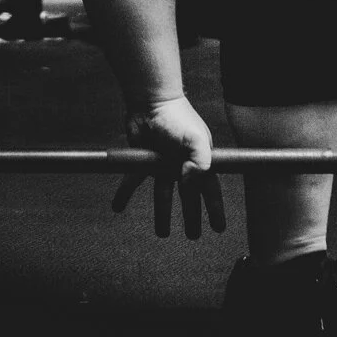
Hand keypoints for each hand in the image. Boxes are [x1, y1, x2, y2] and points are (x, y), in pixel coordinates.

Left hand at [109, 95, 224, 240]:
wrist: (150, 101)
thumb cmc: (177, 117)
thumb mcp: (196, 140)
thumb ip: (200, 164)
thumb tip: (190, 187)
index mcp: (199, 161)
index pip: (210, 190)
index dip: (214, 209)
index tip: (218, 228)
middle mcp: (181, 165)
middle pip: (187, 198)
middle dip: (191, 217)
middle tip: (192, 235)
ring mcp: (162, 164)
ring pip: (162, 194)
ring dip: (161, 214)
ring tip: (161, 232)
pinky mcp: (142, 161)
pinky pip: (133, 181)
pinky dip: (124, 194)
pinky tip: (118, 206)